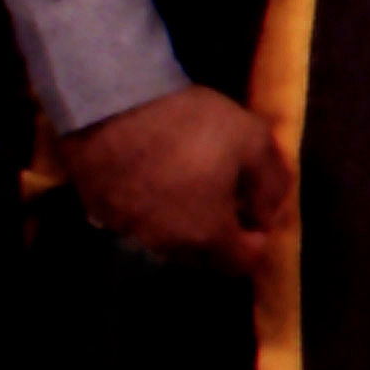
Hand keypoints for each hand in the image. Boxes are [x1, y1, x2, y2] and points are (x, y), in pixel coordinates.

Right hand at [62, 83, 292, 271]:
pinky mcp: (98, 213)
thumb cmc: (190, 124)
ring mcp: (127, 231)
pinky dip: (150, 211)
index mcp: (207, 235)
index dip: (255, 240)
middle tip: (225, 194)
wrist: (110, 106)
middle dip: (221, 234)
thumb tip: (266, 214)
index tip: (254, 209)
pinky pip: (135, 223)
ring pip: (168, 242)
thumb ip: (272, 185)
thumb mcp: (255, 140)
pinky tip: (154, 178)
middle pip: (204, 256)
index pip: (242, 263)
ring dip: (183, 224)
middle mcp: (165, 245)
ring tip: (189, 184)